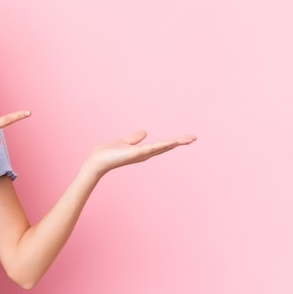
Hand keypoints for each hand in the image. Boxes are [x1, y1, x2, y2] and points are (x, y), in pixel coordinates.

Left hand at [81, 130, 196, 177]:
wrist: (98, 161)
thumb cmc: (109, 153)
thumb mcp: (125, 142)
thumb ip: (134, 138)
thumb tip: (145, 132)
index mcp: (144, 151)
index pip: (163, 145)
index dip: (175, 141)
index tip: (187, 138)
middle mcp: (146, 154)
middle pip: (167, 146)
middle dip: (180, 142)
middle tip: (194, 138)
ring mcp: (142, 154)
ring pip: (163, 147)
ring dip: (176, 142)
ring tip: (189, 139)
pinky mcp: (136, 153)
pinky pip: (152, 147)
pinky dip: (162, 145)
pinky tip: (172, 142)